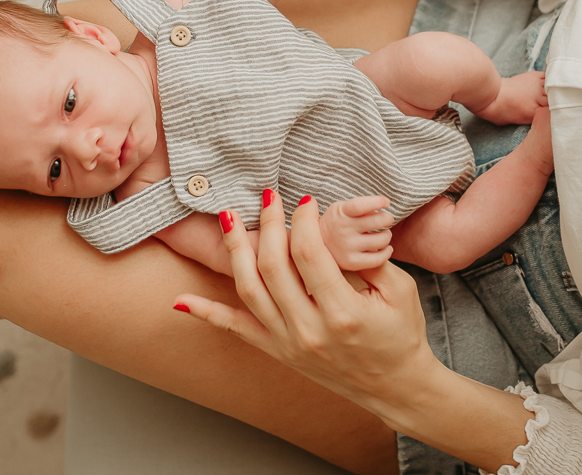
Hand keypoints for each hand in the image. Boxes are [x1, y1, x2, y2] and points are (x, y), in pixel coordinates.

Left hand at [174, 191, 440, 419]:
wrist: (395, 386)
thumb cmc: (401, 334)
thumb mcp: (399, 291)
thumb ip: (369, 256)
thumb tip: (338, 220)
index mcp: (342, 312)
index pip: (309, 252)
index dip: (303, 218)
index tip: (305, 199)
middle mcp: (309, 329)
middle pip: (273, 266)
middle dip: (269, 223)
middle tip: (268, 196)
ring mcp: (288, 343)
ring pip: (249, 290)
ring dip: (236, 250)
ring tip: (228, 218)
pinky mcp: (278, 351)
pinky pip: (236, 330)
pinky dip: (206, 314)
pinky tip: (181, 301)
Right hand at [319, 195, 394, 270]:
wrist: (316, 245)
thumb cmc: (336, 223)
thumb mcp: (341, 208)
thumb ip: (359, 206)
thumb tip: (384, 204)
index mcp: (340, 212)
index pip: (360, 205)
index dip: (377, 202)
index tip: (386, 202)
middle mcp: (343, 229)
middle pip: (376, 221)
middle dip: (387, 219)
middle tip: (387, 219)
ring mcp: (347, 247)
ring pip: (381, 240)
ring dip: (387, 235)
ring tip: (384, 234)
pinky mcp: (351, 262)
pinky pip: (378, 259)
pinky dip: (387, 252)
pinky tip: (386, 247)